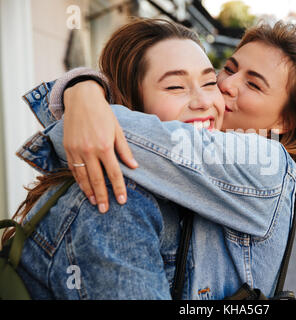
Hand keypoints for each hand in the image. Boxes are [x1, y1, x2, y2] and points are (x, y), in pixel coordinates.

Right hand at [63, 80, 137, 212]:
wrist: (81, 99)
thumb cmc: (103, 114)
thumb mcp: (118, 130)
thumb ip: (125, 150)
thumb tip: (134, 167)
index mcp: (105, 146)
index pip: (114, 173)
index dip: (118, 188)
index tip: (122, 200)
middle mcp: (89, 150)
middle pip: (97, 179)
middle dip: (102, 196)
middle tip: (106, 210)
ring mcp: (76, 150)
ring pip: (83, 177)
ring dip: (89, 192)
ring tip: (95, 203)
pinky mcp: (67, 148)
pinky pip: (73, 168)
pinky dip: (78, 180)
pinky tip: (84, 188)